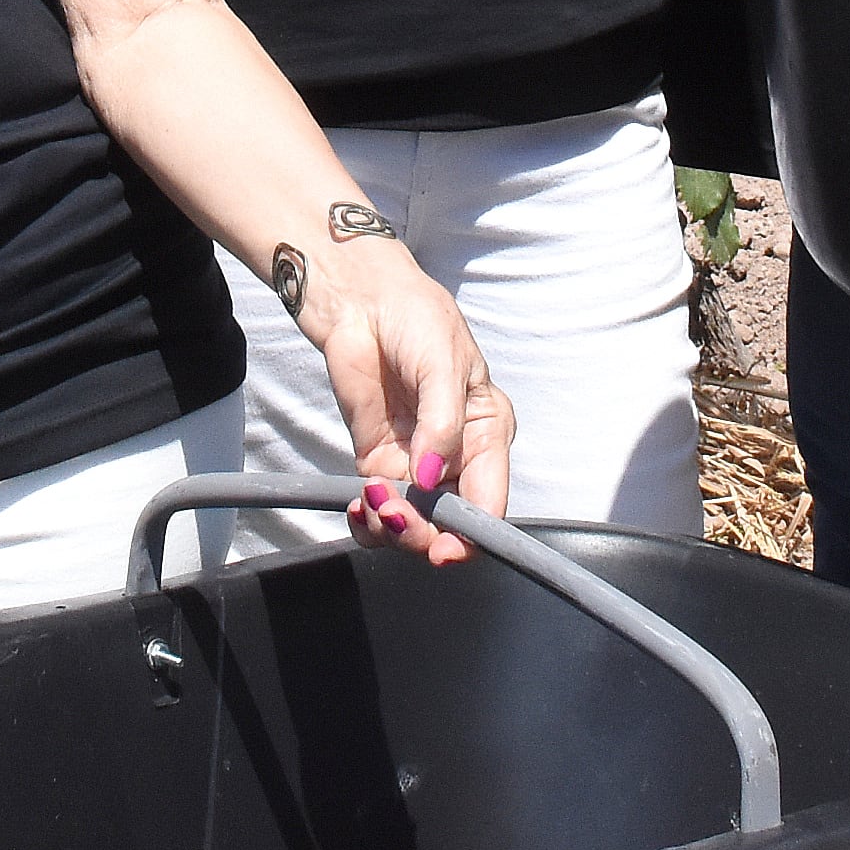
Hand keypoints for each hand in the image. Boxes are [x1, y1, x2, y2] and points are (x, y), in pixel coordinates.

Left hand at [290, 231, 512, 566]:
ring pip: (413, 524)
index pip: (490, 501)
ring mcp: (415, 464)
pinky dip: (368, 522)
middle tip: (393, 515)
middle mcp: (457, 457)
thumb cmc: (417, 319)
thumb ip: (441, 422)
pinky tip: (358, 508)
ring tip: (371, 501)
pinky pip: (378, 510)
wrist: (362, 301)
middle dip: (423, 532)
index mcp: (488, 434)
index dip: (472, 534)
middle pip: (450, 523)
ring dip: (392, 528)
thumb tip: (428, 477)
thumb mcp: (442, 362)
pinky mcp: (379, 461)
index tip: (445, 547)